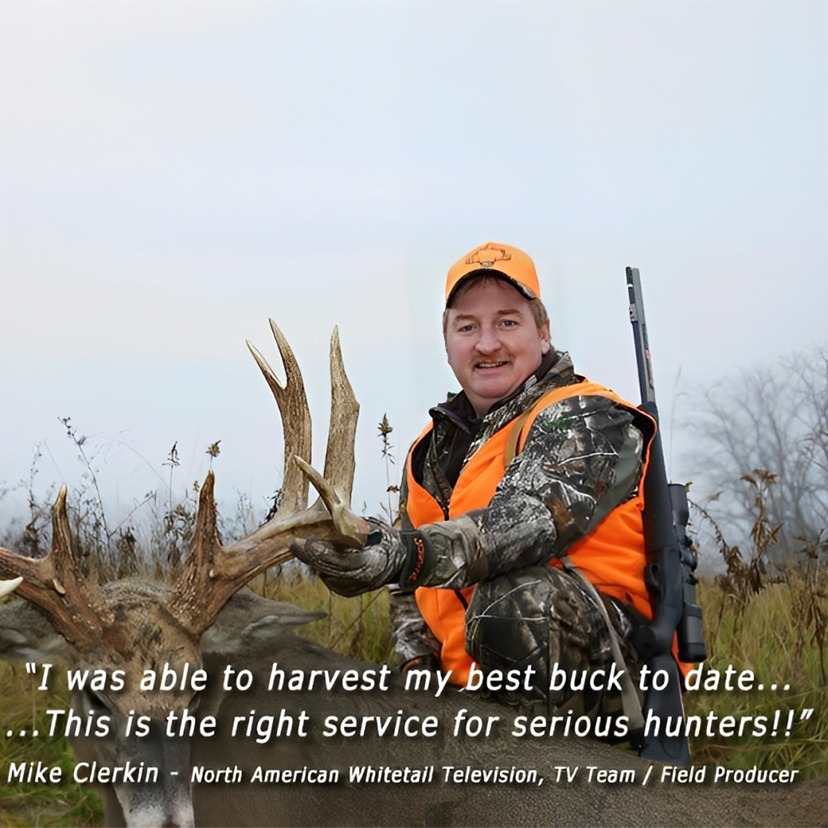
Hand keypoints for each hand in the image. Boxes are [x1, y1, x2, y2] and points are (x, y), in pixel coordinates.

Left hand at [290, 519, 406, 596]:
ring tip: (305, 545)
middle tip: (295, 543)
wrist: (398, 560)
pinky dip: (321, 566)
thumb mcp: (372, 528)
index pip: (342, 562)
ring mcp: (355, 589)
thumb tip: (331, 519)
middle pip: (330, 571)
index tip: (307, 542)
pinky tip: (317, 554)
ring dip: (315, 561)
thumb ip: (352, 528)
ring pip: (326, 575)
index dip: (323, 553)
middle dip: (311, 557)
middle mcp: (364, 581)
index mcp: (373, 563)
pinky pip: (328, 578)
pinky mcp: (346, 591)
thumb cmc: (384, 540)